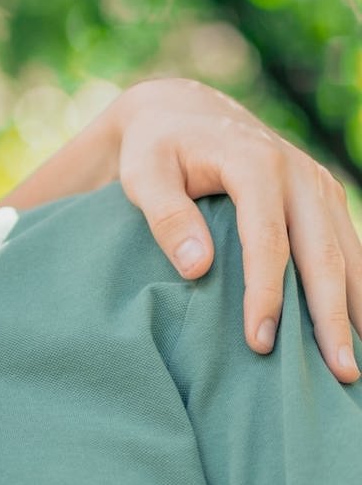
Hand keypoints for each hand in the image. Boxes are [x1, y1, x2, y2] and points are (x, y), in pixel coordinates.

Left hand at [112, 79, 360, 382]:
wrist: (182, 112)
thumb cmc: (155, 150)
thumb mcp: (144, 174)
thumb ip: (167, 216)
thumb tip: (199, 269)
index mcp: (255, 163)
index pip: (268, 238)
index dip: (266, 293)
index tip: (260, 342)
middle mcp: (298, 173)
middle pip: (323, 252)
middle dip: (332, 315)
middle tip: (340, 372)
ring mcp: (318, 186)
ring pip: (347, 253)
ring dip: (354, 308)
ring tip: (353, 367)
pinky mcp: (323, 200)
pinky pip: (349, 248)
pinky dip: (355, 288)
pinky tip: (356, 328)